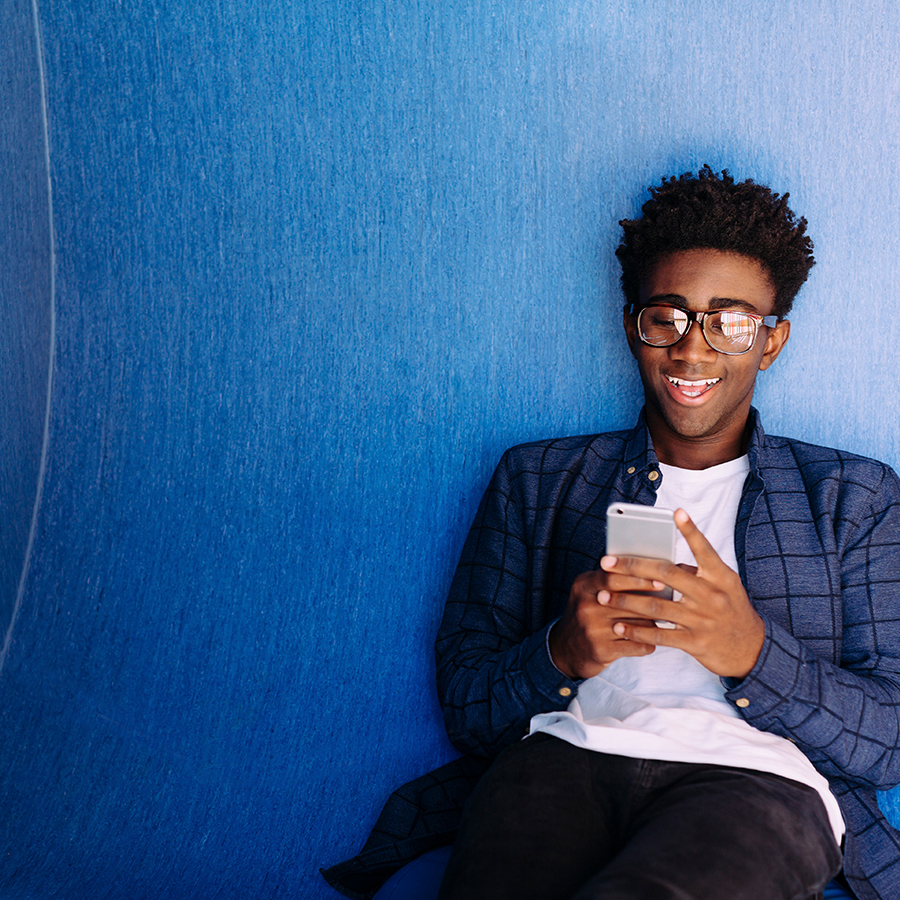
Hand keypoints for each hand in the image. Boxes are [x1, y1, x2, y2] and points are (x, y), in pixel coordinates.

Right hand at [549, 567, 660, 679]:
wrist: (565, 649)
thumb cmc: (586, 614)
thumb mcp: (588, 592)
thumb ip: (610, 580)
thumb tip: (650, 570)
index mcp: (583, 586)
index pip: (613, 577)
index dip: (639, 578)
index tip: (661, 580)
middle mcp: (585, 607)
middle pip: (628, 602)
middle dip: (653, 602)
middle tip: (672, 602)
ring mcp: (593, 630)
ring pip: (636, 624)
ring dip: (653, 624)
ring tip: (664, 621)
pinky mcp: (601, 650)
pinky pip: (636, 645)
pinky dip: (648, 643)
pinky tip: (652, 640)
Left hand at [598, 509, 764, 678]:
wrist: (752, 650)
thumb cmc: (730, 610)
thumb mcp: (724, 586)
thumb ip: (697, 572)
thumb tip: (661, 560)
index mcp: (721, 576)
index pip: (704, 550)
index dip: (690, 531)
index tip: (676, 513)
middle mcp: (712, 595)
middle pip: (666, 575)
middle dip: (632, 567)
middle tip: (606, 562)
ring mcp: (703, 619)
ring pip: (657, 606)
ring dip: (626, 600)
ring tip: (604, 595)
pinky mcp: (695, 642)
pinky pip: (660, 634)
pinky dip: (637, 630)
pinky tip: (619, 626)